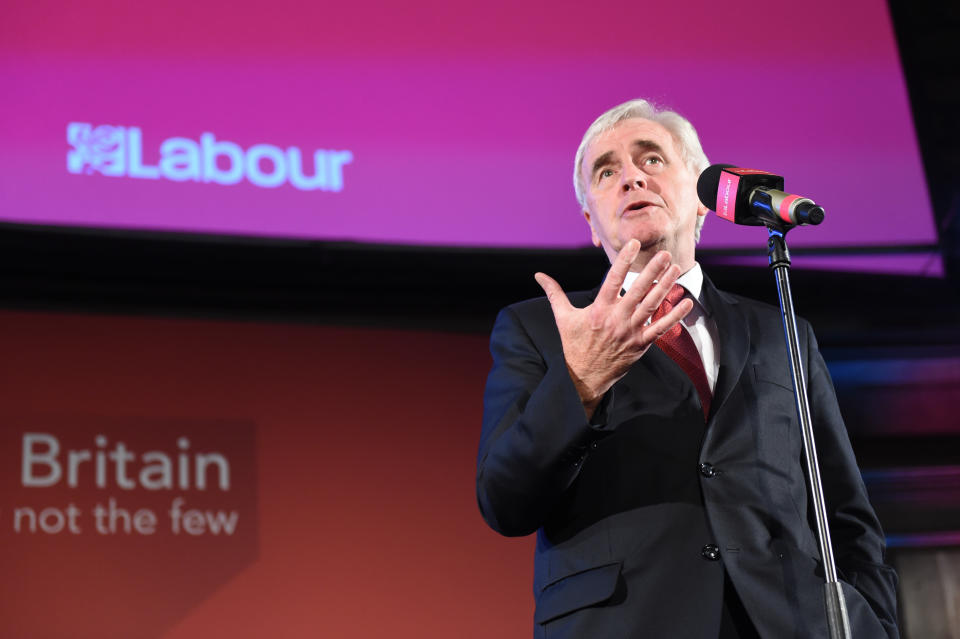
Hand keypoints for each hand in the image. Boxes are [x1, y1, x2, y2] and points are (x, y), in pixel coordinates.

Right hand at [535, 239, 693, 415]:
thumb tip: (539, 276)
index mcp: (598, 310)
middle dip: (652, 271)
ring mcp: (630, 332)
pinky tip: (686, 302)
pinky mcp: (640, 345)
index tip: (633, 243)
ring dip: (665, 286)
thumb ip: (554, 293)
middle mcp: (616, 319)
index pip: (613, 279)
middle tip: (663, 253)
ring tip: (675, 268)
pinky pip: (660, 328)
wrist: (583, 377)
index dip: (623, 260)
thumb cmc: (573, 345)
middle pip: (638, 290)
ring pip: (652, 305)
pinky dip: (674, 316)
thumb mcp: (563, 318)